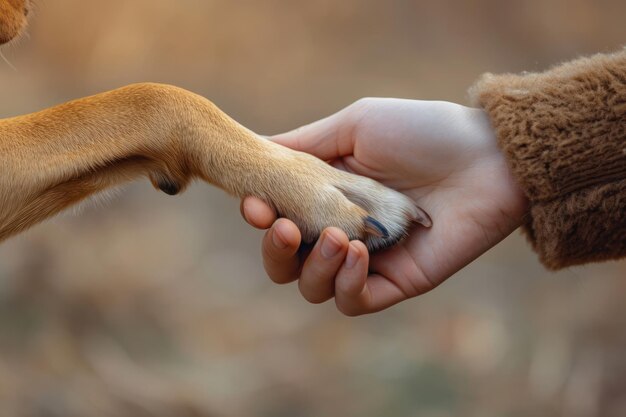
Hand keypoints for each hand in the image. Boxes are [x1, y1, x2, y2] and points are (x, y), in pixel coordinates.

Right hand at [242, 98, 528, 314]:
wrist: (488, 156)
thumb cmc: (423, 132)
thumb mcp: (356, 126)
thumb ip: (305, 145)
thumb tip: (256, 149)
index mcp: (326, 195)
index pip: (277, 218)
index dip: (259, 217)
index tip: (254, 206)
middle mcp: (341, 231)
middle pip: (286, 263)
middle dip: (275, 251)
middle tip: (287, 229)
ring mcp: (368, 261)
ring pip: (313, 287)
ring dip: (313, 266)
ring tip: (338, 238)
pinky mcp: (396, 283)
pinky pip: (353, 302)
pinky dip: (346, 283)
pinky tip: (360, 254)